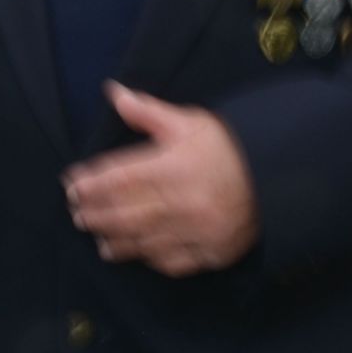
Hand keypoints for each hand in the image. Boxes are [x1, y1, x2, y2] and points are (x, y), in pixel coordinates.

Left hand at [61, 83, 258, 276]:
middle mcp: (183, 202)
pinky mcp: (213, 252)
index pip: (121, 177)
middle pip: (127, 213)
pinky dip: (150, 257)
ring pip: (146, 240)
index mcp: (174, 167)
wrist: (279, 176)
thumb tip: (114, 92)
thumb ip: (148, 111)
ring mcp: (198, 231)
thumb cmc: (229, 145)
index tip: (72, 182)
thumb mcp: (189, 121)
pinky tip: (134, 253)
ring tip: (96, 237)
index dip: (92, 182)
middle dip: (97, 213)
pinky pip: (174, 260)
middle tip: (76, 212)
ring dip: (117, 240)